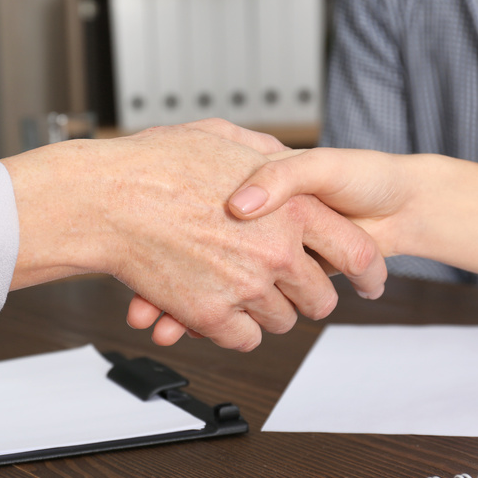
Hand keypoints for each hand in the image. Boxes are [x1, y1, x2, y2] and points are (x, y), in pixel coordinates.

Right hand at [3, 120, 385, 351]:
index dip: (368, 272)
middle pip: (319, 298)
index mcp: (291, 206)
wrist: (106, 198)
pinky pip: (244, 339)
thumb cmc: (156, 165)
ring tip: (244, 291)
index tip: (371, 282)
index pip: (355, 252)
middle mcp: (275, 251)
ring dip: (267, 311)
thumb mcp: (225, 138)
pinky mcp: (210, 314)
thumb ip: (267, 155)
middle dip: (308, 295)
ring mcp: (243, 286)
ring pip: (280, 321)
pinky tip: (220, 309)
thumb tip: (285, 161)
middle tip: (292, 288)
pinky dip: (235, 329)